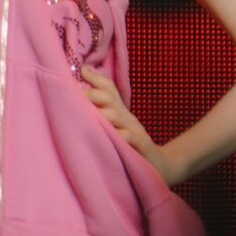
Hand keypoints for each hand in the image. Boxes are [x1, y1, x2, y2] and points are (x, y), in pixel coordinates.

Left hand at [80, 65, 179, 186]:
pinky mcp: (141, 145)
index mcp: (120, 112)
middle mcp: (127, 117)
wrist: (160, 165)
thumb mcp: (116, 130)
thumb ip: (102, 117)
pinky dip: (120, 135)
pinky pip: (130, 137)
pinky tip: (111, 135)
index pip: (109, 89)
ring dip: (102, 113)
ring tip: (88, 114)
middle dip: (93, 94)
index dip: (96, 78)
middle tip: (75, 95)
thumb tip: (77, 106)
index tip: (81, 70)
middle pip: (110, 98)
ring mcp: (135, 130)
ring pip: (117, 116)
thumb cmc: (131, 148)